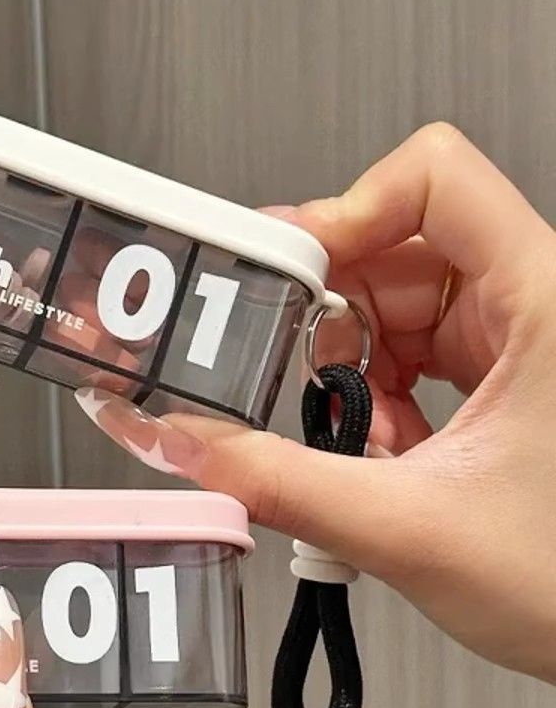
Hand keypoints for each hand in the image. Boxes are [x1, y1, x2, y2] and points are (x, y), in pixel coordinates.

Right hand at [74, 123, 555, 682]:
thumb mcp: (410, 529)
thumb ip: (278, 484)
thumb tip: (188, 444)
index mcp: (546, 303)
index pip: (433, 178)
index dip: (345, 212)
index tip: (285, 274)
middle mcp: (537, 305)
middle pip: (396, 250)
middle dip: (330, 324)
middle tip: (294, 383)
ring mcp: (521, 341)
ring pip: (398, 308)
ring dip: (351, 375)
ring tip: (355, 444)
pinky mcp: (504, 378)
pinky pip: (414, 354)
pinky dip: (375, 401)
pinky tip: (377, 457)